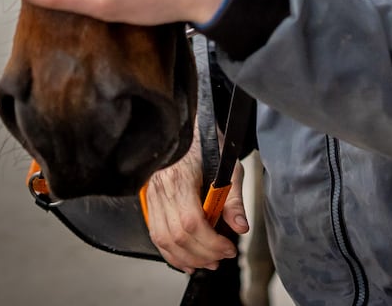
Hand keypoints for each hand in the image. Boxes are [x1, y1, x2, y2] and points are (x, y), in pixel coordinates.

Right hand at [146, 123, 248, 273]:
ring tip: (206, 262)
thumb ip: (234, 199)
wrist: (188, 128)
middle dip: (202, 254)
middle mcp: (161, 188)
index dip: (210, 242)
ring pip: (163, 240)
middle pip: (177, 236)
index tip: (228, 248)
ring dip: (186, 258)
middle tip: (221, 258)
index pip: (191, 221)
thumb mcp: (229, 167)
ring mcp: (153, 195)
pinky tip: (186, 259)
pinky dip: (170, 252)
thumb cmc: (208, 144)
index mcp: (180, 177)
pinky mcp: (151, 201)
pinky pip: (156, 234)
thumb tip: (240, 226)